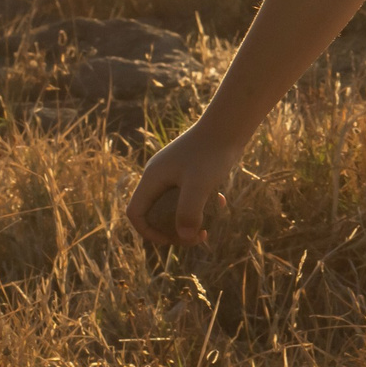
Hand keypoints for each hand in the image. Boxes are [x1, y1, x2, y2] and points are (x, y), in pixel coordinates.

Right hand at [125, 125, 241, 250]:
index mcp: (152, 179)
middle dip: (171, 230)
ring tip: (207, 228)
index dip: (148, 232)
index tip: (172, 241)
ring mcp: (174, 171)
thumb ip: (189, 211)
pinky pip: (189, 194)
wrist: (229, 125)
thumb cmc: (212, 153)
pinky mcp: (191, 169)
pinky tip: (221, 202)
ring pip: (173, 205)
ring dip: (188, 219)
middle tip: (195, 237)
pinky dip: (201, 203)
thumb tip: (184, 237)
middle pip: (154, 212)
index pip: (136, 213)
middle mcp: (159, 175)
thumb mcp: (200, 185)